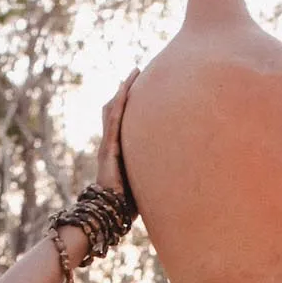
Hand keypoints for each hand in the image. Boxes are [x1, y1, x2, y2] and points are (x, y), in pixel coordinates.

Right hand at [97, 68, 139, 207]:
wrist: (111, 211)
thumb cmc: (128, 201)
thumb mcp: (142, 179)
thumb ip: (150, 168)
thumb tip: (173, 164)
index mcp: (117, 148)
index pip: (122, 118)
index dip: (128, 101)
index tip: (141, 84)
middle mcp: (110, 142)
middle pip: (115, 108)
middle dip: (126, 89)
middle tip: (138, 70)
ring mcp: (108, 143)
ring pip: (113, 109)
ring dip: (123, 90)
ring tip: (133, 73)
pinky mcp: (109, 148)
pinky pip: (113, 120)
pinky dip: (119, 103)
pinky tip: (125, 90)